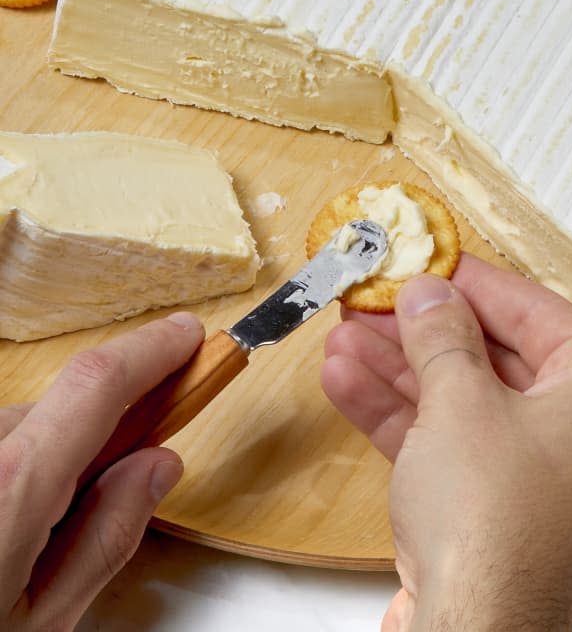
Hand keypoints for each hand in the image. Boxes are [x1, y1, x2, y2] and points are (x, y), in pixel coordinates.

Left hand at [0, 312, 204, 630]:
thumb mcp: (45, 623)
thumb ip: (108, 536)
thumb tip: (158, 466)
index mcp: (12, 488)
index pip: (97, 384)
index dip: (150, 350)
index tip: (185, 338)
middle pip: (56, 413)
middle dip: (93, 439)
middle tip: (106, 494)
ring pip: (15, 433)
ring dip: (39, 464)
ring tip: (19, 546)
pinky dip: (6, 473)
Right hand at [322, 254, 571, 631]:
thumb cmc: (490, 514)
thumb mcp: (461, 401)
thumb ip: (442, 335)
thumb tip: (428, 289)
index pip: (536, 311)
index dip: (475, 281)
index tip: (430, 257)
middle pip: (493, 356)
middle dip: (422, 329)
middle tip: (374, 297)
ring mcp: (533, 473)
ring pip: (461, 399)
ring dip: (398, 368)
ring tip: (341, 333)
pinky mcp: (491, 507)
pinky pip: (446, 442)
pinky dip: (398, 413)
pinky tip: (344, 380)